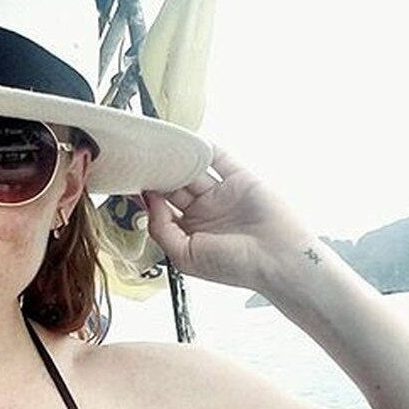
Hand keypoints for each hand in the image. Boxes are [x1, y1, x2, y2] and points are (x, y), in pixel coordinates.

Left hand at [143, 146, 316, 292]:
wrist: (276, 259)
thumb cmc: (234, 266)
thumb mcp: (184, 256)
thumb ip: (162, 229)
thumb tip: (150, 200)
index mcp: (189, 233)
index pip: (161, 209)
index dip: (147, 196)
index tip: (132, 180)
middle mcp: (203, 213)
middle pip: (174, 187)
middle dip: (159, 174)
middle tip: (143, 160)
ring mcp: (221, 195)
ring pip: (194, 172)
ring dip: (178, 160)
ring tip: (162, 148)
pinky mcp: (240, 180)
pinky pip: (220, 159)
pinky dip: (206, 148)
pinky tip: (190, 141)